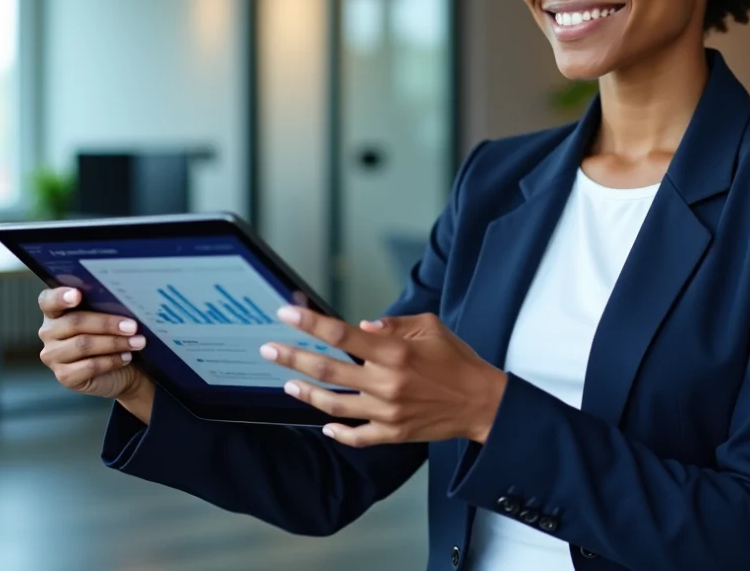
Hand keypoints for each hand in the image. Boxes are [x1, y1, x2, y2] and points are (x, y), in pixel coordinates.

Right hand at [37, 287, 150, 403]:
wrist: (119, 371)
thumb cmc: (111, 336)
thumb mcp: (107, 317)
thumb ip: (105, 306)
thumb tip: (122, 299)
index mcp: (55, 312)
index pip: (48, 300)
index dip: (60, 296)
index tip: (77, 294)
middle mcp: (49, 332)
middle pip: (75, 322)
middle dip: (107, 323)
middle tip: (133, 326)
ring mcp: (53, 356)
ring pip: (83, 345)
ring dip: (114, 343)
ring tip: (137, 342)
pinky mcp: (64, 376)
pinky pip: (89, 366)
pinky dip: (112, 360)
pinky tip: (126, 357)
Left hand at [259, 305, 506, 447]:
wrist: (482, 403)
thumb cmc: (457, 360)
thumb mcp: (431, 328)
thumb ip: (394, 325)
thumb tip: (361, 326)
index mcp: (395, 352)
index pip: (342, 335)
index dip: (310, 323)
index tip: (286, 313)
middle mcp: (386, 383)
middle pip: (328, 369)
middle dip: (292, 357)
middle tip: (268, 349)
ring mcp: (387, 412)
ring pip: (333, 404)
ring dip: (306, 392)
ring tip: (287, 381)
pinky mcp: (392, 434)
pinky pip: (356, 436)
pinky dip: (337, 432)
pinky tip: (322, 424)